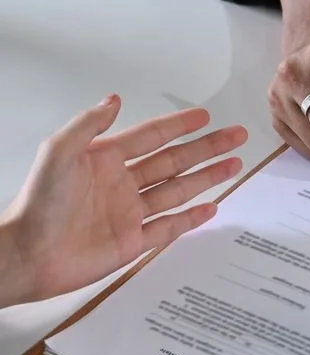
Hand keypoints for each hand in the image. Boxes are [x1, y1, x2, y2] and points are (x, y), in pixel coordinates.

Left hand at [0, 95, 246, 306]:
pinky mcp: (133, 242)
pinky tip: (211, 208)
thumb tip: (115, 100)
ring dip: (207, 178)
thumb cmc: (37, 205)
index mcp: (105, 159)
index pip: (151, 137)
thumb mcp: (58, 153)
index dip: (178, 126)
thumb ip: (88, 125)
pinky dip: (191, 219)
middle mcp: (122, 184)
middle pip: (174, 161)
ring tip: (234, 165)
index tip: (203, 116)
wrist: (29, 255)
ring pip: (178, 191)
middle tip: (235, 136)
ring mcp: (130, 213)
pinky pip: (168, 227)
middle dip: (206, 148)